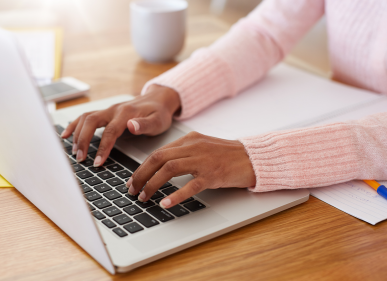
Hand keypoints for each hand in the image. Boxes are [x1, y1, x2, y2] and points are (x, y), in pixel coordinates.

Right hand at [61, 85, 180, 165]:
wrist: (159, 99)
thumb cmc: (159, 113)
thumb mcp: (158, 120)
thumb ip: (145, 124)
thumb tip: (131, 126)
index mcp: (126, 113)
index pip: (110, 131)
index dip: (102, 148)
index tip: (97, 162)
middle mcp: (114, 109)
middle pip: (91, 122)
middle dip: (83, 141)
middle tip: (80, 159)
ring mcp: (108, 110)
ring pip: (86, 118)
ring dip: (77, 134)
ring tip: (74, 151)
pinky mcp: (105, 112)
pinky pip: (85, 117)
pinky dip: (74, 125)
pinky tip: (65, 135)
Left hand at [126, 132, 255, 208]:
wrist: (253, 158)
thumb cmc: (228, 155)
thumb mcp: (202, 147)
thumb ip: (183, 153)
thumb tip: (161, 166)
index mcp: (189, 140)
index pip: (158, 152)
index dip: (142, 167)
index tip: (134, 180)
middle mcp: (193, 147)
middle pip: (158, 159)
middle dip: (141, 175)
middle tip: (133, 190)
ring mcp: (203, 160)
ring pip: (169, 169)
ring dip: (152, 184)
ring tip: (144, 197)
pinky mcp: (213, 174)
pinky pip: (190, 185)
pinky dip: (175, 195)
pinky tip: (165, 203)